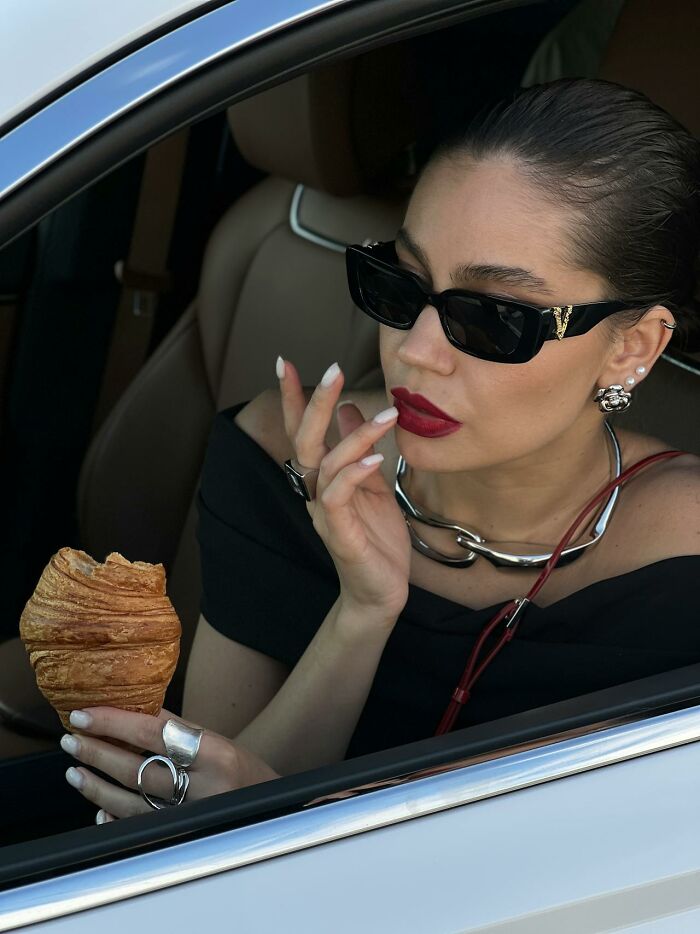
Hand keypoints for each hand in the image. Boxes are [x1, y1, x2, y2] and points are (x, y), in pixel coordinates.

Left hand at [62, 707, 279, 820]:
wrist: (274, 810)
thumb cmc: (244, 771)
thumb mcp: (218, 742)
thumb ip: (178, 729)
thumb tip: (134, 708)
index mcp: (214, 753)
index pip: (153, 732)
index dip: (114, 723)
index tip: (84, 714)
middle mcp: (203, 786)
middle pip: (136, 767)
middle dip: (97, 752)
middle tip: (72, 739)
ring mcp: (191, 815)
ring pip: (131, 801)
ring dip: (97, 786)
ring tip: (75, 771)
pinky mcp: (181, 835)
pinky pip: (138, 827)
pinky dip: (114, 818)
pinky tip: (99, 809)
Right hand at [279, 358, 410, 623]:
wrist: (380, 592)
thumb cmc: (376, 539)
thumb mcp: (372, 485)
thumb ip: (357, 449)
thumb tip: (350, 407)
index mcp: (322, 478)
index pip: (303, 431)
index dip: (294, 398)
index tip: (284, 362)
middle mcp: (316, 491)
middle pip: (305, 439)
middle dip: (315, 402)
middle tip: (333, 368)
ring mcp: (325, 513)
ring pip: (327, 463)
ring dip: (357, 435)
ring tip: (388, 414)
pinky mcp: (339, 533)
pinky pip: (338, 496)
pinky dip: (355, 473)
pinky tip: (376, 458)